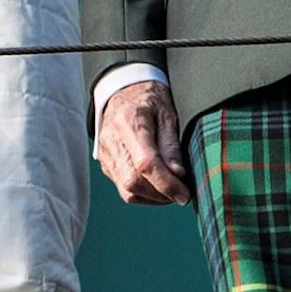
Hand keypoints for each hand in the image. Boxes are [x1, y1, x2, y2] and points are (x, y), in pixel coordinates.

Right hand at [95, 79, 191, 204]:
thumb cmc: (150, 102)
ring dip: (153, 198)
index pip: (145, 163)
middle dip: (161, 195)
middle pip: (133, 181)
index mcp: (128, 122)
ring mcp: (105, 154)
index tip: (185, 194)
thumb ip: (171, 145)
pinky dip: (144, 194)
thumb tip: (178, 174)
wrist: (124, 93)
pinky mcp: (105, 164)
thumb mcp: (168, 116)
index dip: (167, 184)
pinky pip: (124, 189)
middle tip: (182, 194)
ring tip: (172, 190)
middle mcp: (111, 140)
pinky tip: (158, 186)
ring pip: (127, 190)